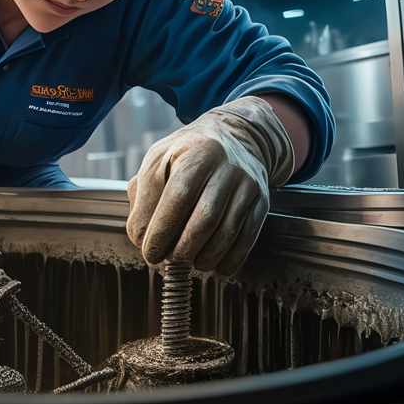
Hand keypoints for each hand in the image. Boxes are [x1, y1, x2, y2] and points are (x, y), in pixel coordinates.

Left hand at [126, 96, 293, 274]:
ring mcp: (248, 184)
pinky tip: (214, 265)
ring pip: (228, 231)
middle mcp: (227, 166)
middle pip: (206, 218)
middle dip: (183, 248)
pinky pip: (248, 237)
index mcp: (196, 152)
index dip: (162, 229)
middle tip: (168, 261)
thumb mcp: (157, 161)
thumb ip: (143, 197)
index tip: (150, 253)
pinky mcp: (261, 200)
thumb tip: (141, 237)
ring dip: (205, 256)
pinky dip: (230, 258)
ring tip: (189, 263)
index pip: (178, 196)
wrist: (235, 138)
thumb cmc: (187, 154)